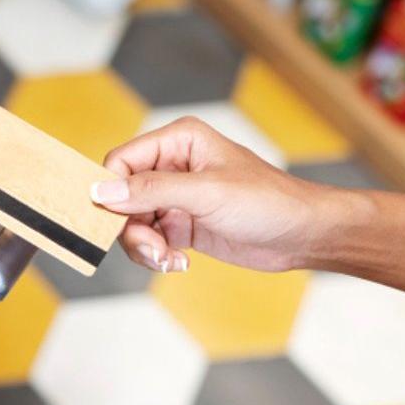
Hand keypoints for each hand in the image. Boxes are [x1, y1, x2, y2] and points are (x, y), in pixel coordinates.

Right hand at [91, 117, 345, 273]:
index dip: (111, 191)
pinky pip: (150, 240)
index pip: (122, 162)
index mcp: (178, 141)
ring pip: (132, 223)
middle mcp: (172, 166)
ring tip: (168, 259)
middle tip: (151, 250)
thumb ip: (151, 191)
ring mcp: (176, 197)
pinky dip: (156, 255)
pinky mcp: (182, 225)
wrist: (301, 235)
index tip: (112, 221)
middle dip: (130, 228)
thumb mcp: (206, 193)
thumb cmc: (267, 201)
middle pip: (122, 197)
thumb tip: (102, 191)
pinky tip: (178, 262)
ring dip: (144, 246)